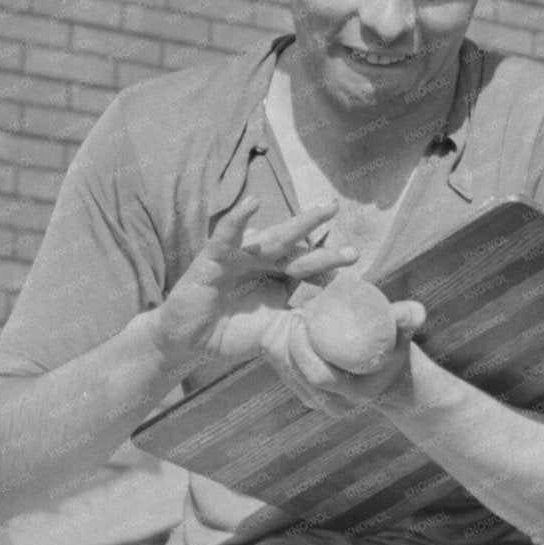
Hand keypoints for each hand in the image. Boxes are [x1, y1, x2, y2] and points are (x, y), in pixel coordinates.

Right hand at [146, 200, 351, 367]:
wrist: (189, 342)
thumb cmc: (233, 331)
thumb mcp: (274, 330)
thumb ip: (300, 325)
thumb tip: (335, 332)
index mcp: (279, 275)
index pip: (309, 265)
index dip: (329, 262)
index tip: (353, 257)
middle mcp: (263, 261)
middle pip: (296, 244)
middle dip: (318, 226)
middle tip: (338, 207)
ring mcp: (240, 256)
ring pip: (273, 237)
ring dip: (298, 223)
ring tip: (322, 209)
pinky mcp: (214, 259)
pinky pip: (227, 236)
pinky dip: (238, 219)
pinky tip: (252, 202)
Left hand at [259, 299, 429, 416]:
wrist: (397, 380)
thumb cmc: (399, 349)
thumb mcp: (405, 333)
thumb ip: (408, 319)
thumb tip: (414, 311)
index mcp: (358, 392)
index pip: (319, 376)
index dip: (303, 348)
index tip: (302, 316)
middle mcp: (338, 405)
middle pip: (300, 377)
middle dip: (291, 344)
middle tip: (294, 315)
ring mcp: (323, 404)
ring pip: (291, 378)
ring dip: (285, 348)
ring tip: (291, 320)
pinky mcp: (312, 399)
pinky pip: (290, 378)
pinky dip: (285, 355)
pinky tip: (288, 333)